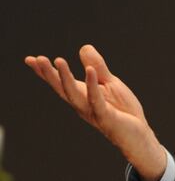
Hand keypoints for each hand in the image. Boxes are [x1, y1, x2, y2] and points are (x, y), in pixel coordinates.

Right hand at [25, 45, 165, 180]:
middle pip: (62, 88)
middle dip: (49, 74)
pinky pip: (97, 100)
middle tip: (37, 59)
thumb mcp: (110, 83)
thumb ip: (97, 66)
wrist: (138, 134)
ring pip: (74, 94)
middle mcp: (82, 104)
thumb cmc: (122, 110)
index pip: (61, 82)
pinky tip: (90, 70)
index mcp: (82, 95)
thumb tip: (84, 47)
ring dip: (65, 78)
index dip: (46, 72)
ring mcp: (92, 111)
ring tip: (58, 60)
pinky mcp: (106, 116)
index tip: (30, 59)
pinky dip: (92, 85)